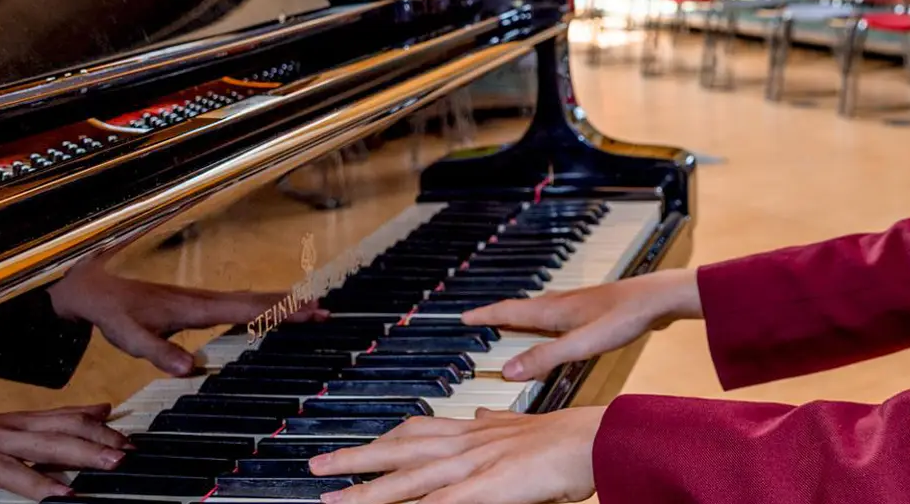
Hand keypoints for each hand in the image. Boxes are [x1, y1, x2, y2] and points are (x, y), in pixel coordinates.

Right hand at [0, 400, 126, 503]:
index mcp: (3, 426)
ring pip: (3, 466)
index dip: (94, 430)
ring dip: (37, 482)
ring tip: (68, 495)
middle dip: (84, 451)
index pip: (57, 421)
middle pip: (42, 441)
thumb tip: (96, 411)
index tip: (128, 439)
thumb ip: (42, 422)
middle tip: (120, 459)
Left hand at [49, 254, 326, 375]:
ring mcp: (202, 300)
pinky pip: (238, 303)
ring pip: (250, 299)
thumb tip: (191, 370)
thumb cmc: (113, 311)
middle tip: (324, 310)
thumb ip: (160, 353)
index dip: (279, 311)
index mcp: (196, 308)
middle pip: (257, 300)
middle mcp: (205, 300)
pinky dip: (261, 305)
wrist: (95, 288)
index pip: (247, 309)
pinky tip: (268, 311)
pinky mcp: (197, 304)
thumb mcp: (131, 337)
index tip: (308, 311)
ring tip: (310, 307)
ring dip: (280, 303)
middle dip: (291, 305)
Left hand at [310, 406, 603, 503]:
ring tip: (332, 501)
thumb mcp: (523, 425)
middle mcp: (465, 442)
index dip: (383, 439)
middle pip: (398, 449)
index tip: (358, 445)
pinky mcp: (486, 487)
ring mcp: (473, 464)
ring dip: (367, 492)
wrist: (594, 438)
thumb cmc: (567, 437)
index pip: (418, 430)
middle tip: (314, 466)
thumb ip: (496, 423)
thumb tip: (480, 414)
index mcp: (474, 429)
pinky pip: (440, 503)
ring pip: (408, 479)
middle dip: (354, 459)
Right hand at [460, 268, 701, 380]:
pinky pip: (562, 316)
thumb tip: (509, 371)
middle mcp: (564, 303)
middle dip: (500, 315)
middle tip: (481, 320)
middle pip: (524, 308)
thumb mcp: (583, 344)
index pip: (510, 310)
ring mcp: (582, 305)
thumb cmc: (627, 317)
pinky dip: (548, 322)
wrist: (662, 298)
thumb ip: (547, 357)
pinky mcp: (598, 310)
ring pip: (543, 310)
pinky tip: (561, 329)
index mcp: (555, 309)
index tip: (463, 317)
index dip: (485, 315)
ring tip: (514, 323)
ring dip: (524, 316)